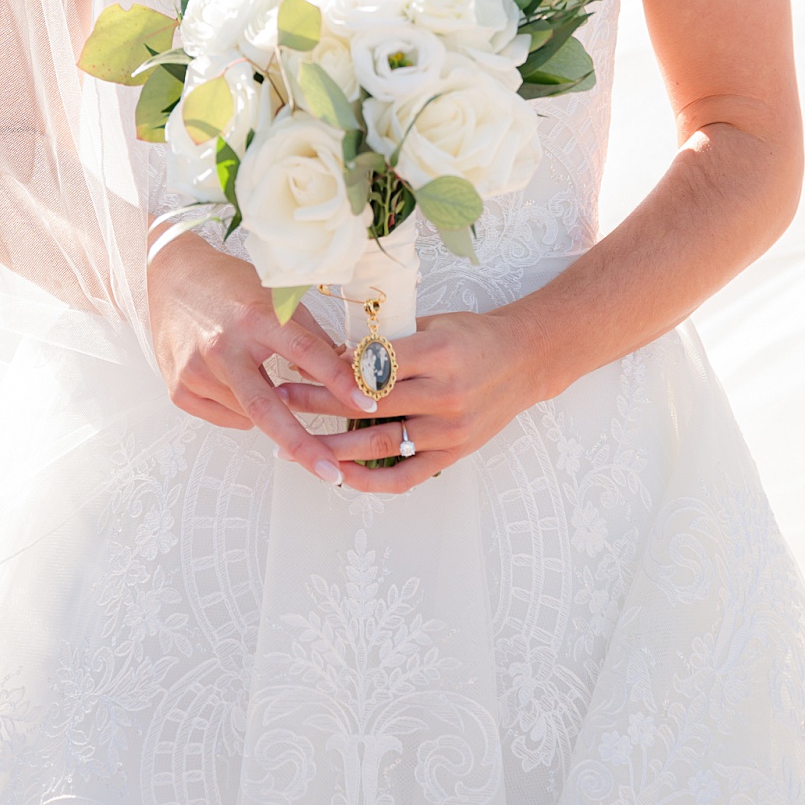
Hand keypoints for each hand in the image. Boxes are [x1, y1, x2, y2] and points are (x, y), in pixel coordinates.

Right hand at [147, 232, 377, 486]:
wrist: (171, 279)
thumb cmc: (231, 286)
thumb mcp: (274, 296)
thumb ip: (307, 335)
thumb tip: (345, 372)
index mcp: (254, 317)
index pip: (304, 351)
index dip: (338, 379)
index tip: (367, 402)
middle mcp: (223, 346)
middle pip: (267, 407)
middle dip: (303, 444)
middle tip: (331, 473)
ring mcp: (196, 371)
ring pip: (248, 415)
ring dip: (270, 414)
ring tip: (269, 389)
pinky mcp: (179, 389)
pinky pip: (224, 417)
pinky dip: (242, 412)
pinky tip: (239, 386)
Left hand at [277, 304, 547, 493]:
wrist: (525, 360)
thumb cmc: (473, 335)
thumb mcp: (432, 324)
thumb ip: (388, 341)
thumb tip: (333, 354)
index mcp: (438, 353)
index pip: (373, 364)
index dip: (331, 367)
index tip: (297, 364)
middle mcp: (445, 393)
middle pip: (367, 404)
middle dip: (317, 401)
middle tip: (279, 397)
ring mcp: (450, 429)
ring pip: (379, 443)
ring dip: (331, 444)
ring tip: (294, 442)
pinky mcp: (454, 454)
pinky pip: (406, 476)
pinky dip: (370, 480)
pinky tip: (339, 476)